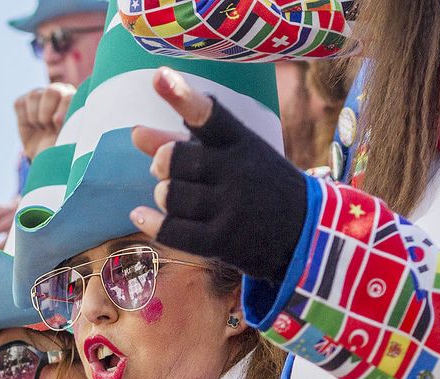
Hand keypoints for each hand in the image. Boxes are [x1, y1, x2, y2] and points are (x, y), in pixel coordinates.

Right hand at [15, 84, 75, 160]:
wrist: (45, 156)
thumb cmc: (62, 145)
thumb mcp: (70, 138)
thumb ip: (68, 125)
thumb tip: (56, 117)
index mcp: (75, 98)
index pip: (68, 98)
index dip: (62, 114)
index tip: (59, 130)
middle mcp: (59, 92)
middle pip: (51, 91)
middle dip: (47, 115)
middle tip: (49, 128)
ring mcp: (41, 95)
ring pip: (34, 96)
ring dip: (36, 118)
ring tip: (42, 128)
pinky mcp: (24, 101)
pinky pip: (19, 104)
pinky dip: (24, 118)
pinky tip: (32, 126)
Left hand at [128, 67, 309, 283]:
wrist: (304, 232)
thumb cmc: (256, 184)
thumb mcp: (232, 155)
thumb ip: (182, 142)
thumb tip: (135, 132)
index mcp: (242, 142)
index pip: (208, 116)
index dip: (181, 97)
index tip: (158, 76)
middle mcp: (238, 171)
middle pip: (173, 159)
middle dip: (163, 163)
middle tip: (167, 168)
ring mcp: (231, 208)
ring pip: (169, 195)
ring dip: (164, 195)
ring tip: (177, 197)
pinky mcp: (222, 241)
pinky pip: (171, 230)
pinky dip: (151, 222)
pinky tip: (140, 215)